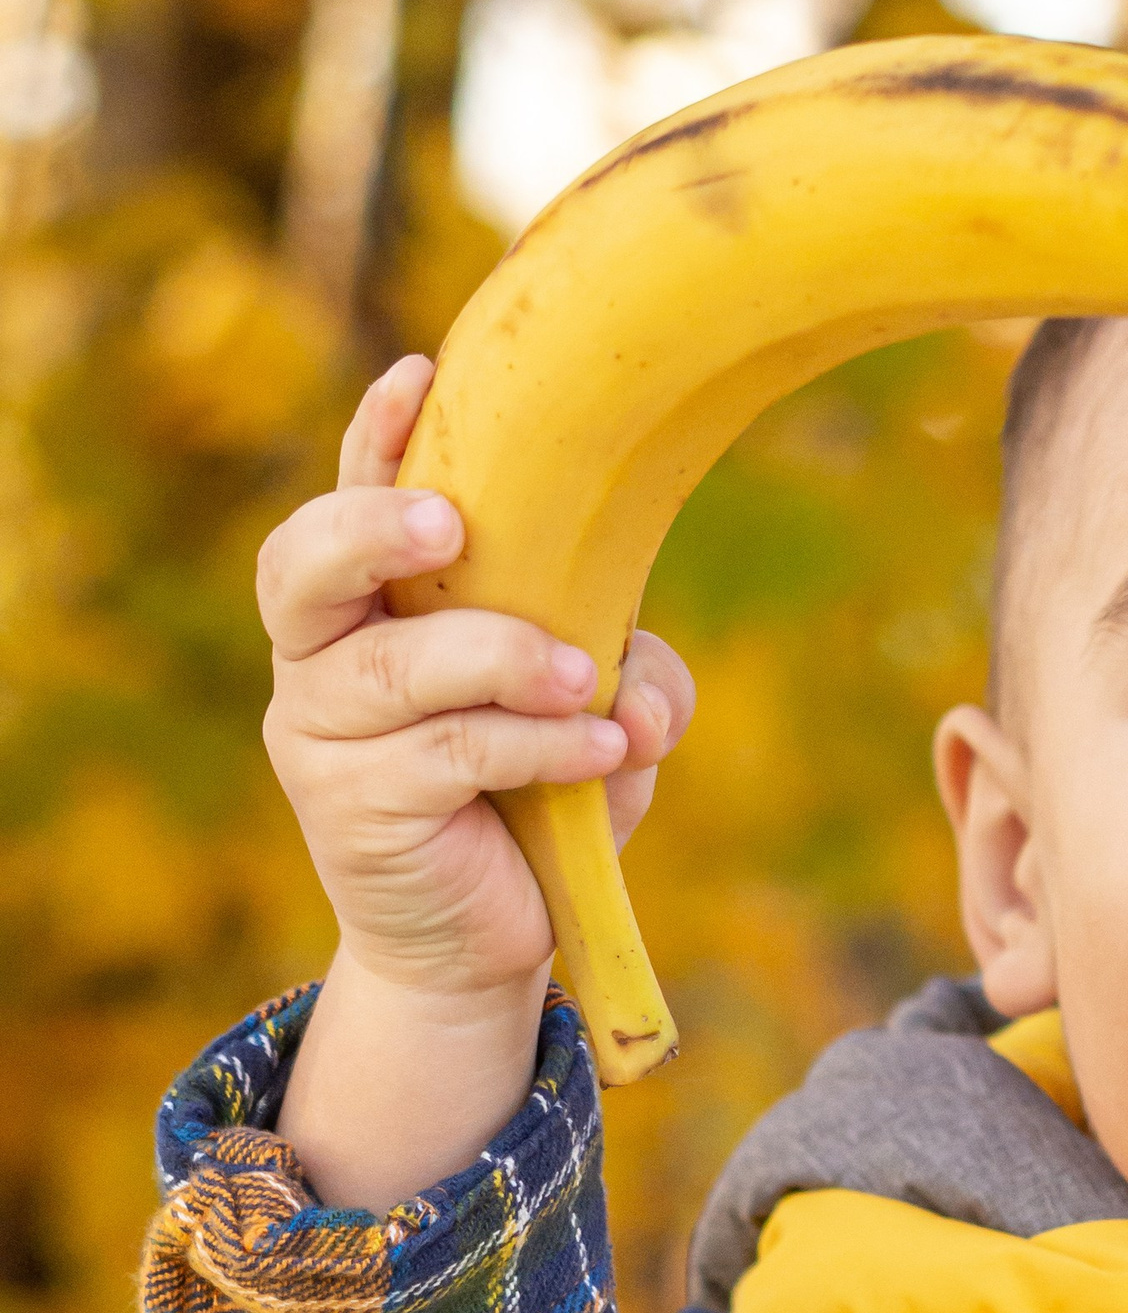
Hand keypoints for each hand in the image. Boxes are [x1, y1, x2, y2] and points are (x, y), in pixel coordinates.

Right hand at [260, 355, 696, 1206]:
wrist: (484, 937)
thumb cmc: (537, 789)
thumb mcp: (597, 710)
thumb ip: (627, 667)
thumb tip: (641, 687)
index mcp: (368, 603)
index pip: (348, 499)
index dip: (376, 438)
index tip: (424, 375)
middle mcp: (320, 656)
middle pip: (300, 566)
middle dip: (372, 529)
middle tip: (453, 524)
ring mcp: (323, 734)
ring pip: (396, 667)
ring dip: (502, 659)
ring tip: (586, 682)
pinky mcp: (354, 808)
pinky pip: (450, 753)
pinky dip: (538, 744)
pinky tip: (600, 751)